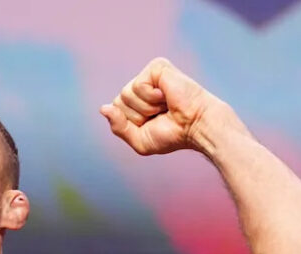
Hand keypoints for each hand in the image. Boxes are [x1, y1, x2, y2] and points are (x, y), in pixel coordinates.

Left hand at [99, 57, 223, 155]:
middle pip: (118, 101)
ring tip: (166, 105)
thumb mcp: (139, 140)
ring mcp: (149, 74)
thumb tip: (103, 108)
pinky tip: (167, 96)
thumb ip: (119, 127)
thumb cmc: (173, 134)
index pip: (115, 109)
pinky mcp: (157, 67)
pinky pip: (137, 86)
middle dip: (137, 115)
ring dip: (146, 108)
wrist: (197, 126)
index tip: (153, 123)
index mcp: (137, 100)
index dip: (131, 123)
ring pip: (126, 94)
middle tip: (161, 114)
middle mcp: (142, 84)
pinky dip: (151, 97)